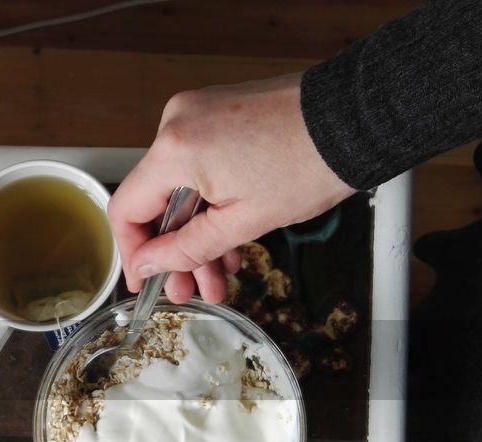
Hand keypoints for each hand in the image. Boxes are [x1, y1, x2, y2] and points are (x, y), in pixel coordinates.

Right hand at [108, 73, 354, 302]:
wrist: (355, 119)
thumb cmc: (309, 165)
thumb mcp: (243, 223)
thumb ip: (187, 248)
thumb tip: (147, 265)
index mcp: (175, 150)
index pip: (126, 209)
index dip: (132, 252)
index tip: (144, 282)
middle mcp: (177, 124)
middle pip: (156, 200)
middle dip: (175, 251)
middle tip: (190, 290)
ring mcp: (198, 113)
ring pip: (181, 187)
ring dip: (197, 232)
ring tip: (220, 275)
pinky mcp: (218, 111)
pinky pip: (199, 165)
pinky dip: (211, 201)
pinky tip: (231, 238)